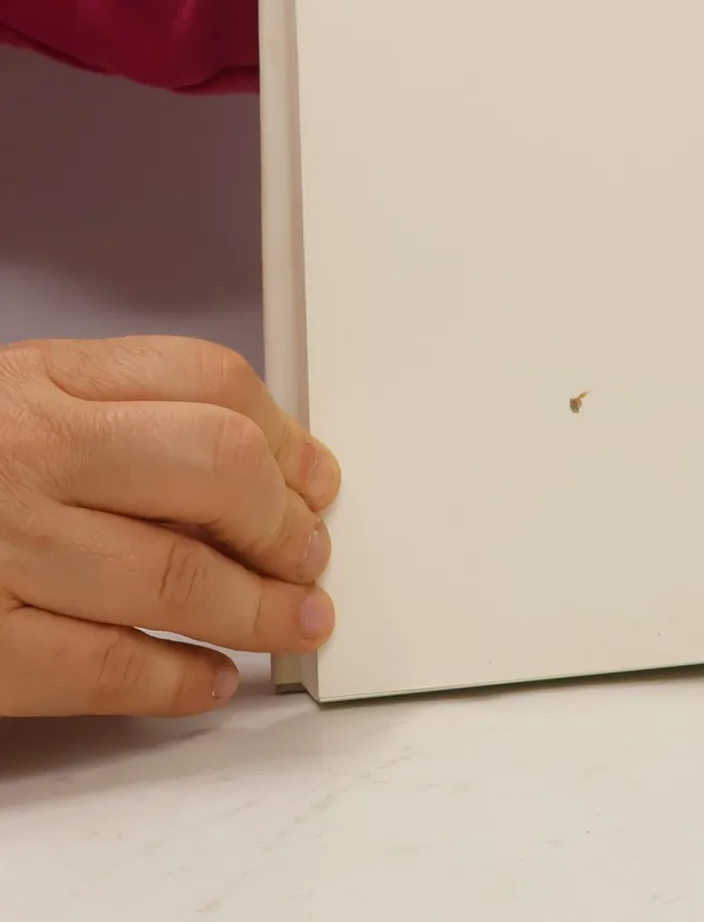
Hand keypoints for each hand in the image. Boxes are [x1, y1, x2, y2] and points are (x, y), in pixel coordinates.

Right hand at [0, 336, 339, 716]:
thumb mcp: (17, 397)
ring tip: (295, 623)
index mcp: (41, 381)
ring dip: (259, 610)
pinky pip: (98, 666)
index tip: (314, 477)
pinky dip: (172, 680)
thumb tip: (260, 459)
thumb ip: (120, 410)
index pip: (210, 381)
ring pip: (176, 577)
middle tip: (310, 555)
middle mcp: (27, 454)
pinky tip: (209, 681)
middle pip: (216, 471)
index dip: (284, 435)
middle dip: (284, 522)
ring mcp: (0, 549)